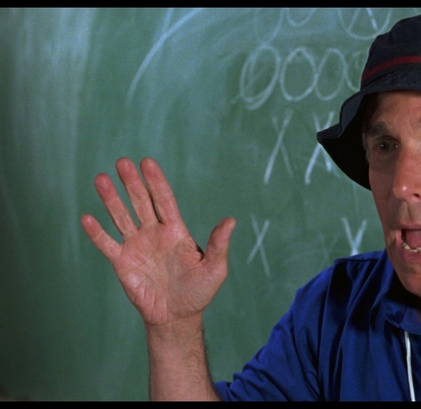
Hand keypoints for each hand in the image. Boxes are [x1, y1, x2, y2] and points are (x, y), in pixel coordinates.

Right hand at [81, 158, 235, 326]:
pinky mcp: (122, 262)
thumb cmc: (199, 292)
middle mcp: (154, 233)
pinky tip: (88, 218)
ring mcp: (137, 246)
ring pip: (122, 217)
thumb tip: (231, 221)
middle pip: (141, 202)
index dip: (156, 181)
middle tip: (122, 162)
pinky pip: (107, 244)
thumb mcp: (214, 268)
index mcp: (176, 231)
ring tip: (101, 179)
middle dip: (132, 183)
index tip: (147, 163)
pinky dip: (97, 233)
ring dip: (111, 199)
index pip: (164, 200)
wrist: (177, 317)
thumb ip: (219, 244)